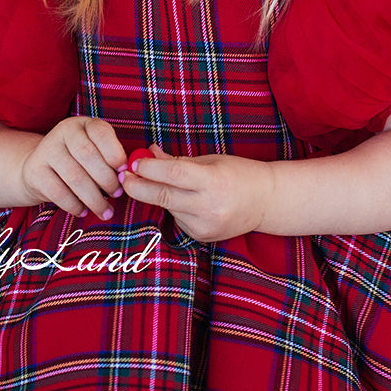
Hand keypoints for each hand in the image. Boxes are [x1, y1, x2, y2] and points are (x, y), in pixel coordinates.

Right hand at [19, 116, 126, 219]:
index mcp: (83, 124)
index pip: (100, 132)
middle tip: (117, 194)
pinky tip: (84, 212)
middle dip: (107, 179)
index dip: (115, 152)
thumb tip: (127, 177)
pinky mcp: (35, 171)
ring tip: (105, 210)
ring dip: (94, 198)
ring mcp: (46, 150)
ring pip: (74, 176)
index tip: (124, 171)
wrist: (38, 169)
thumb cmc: (77, 162)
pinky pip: (58, 192)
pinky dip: (74, 205)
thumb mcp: (94, 152)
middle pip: (88, 155)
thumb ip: (110, 158)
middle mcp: (63, 132)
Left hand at [120, 144, 274, 242]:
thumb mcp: (210, 160)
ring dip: (160, 195)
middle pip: (162, 196)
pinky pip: (178, 220)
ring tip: (174, 185)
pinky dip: (176, 209)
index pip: (173, 175)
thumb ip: (177, 161)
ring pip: (168, 208)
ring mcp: (206, 225)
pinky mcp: (202, 237)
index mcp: (213, 181)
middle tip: (124, 177)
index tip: (133, 163)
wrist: (266, 202)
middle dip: (139, 186)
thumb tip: (147, 153)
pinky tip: (191, 202)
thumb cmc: (238, 174)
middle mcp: (209, 206)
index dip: (149, 169)